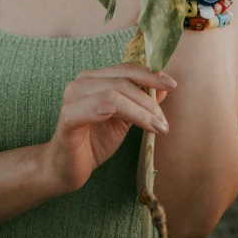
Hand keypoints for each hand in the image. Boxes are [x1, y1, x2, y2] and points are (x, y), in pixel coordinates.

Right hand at [45, 62, 176, 192]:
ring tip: (156, 127)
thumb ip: (140, 102)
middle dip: (148, 100)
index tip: (171, 84)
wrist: (66, 168)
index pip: (125, 69)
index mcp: (94, 78)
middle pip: (122, 81)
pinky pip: (87, 109)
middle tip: (164, 121)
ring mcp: (72, 99)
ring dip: (139, 111)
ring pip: (111, 94)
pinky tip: (118, 116)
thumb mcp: (123, 120)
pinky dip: (105, 109)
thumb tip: (165, 89)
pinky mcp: (66, 118)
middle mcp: (81, 83)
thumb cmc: (94, 141)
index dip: (149, 75)